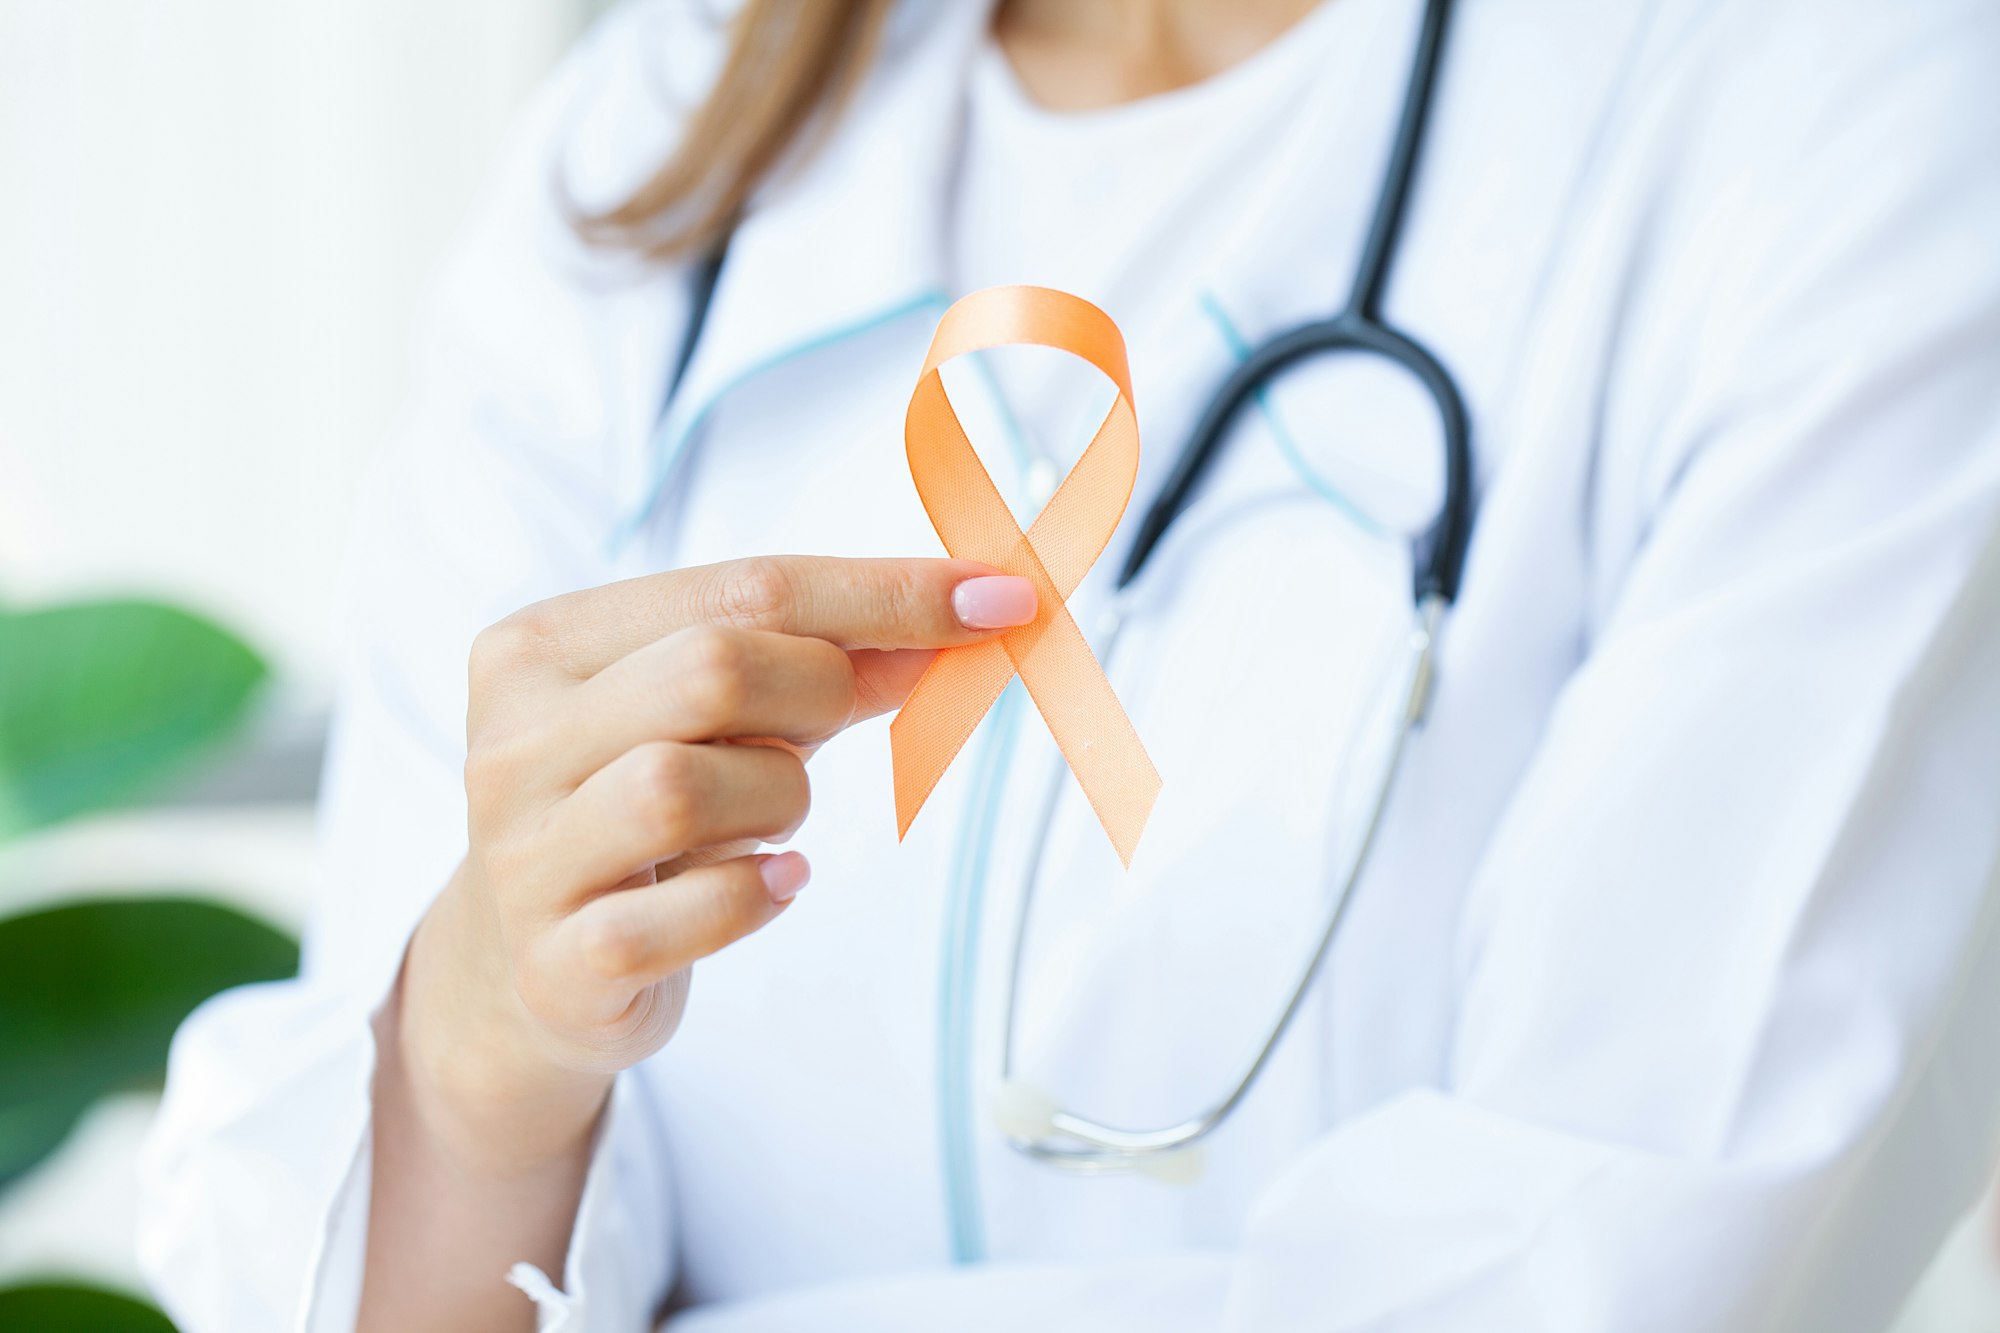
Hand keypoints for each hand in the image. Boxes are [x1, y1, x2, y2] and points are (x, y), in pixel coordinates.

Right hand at [396, 556, 1037, 1161]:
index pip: (742, 588)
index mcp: (544, 645)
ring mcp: (523, 855)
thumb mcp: (713, 716)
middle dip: (819, 694)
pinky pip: (690, 914)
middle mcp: (513, 741)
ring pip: (685, 787)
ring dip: (779, 801)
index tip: (998, 599)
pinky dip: (759, 895)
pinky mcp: (558, 961)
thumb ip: (820, 659)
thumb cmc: (639, 810)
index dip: (886, 593)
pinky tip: (773, 884)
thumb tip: (961, 617)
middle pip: (710, 670)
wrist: (533, 971)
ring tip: (769, 820)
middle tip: (834, 726)